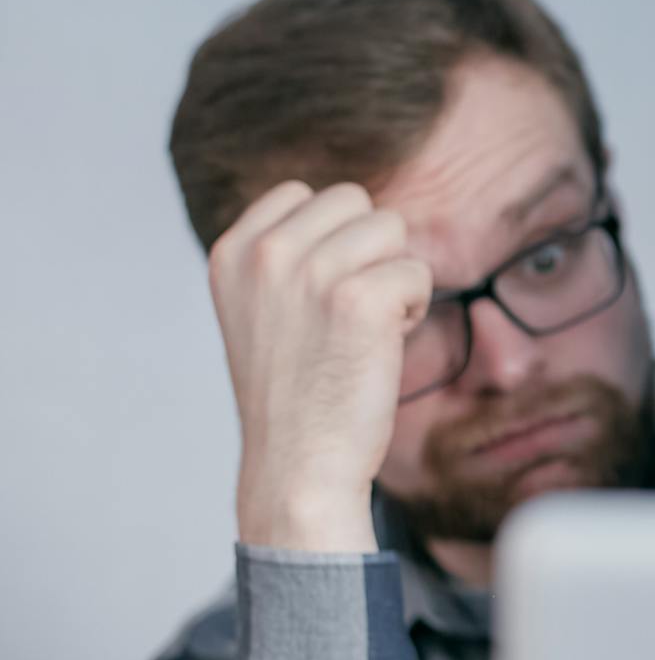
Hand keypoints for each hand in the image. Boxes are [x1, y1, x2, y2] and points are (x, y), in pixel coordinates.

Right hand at [208, 181, 431, 551]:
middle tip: (347, 316)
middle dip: (368, 253)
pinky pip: (418, 271)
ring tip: (364, 329)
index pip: (305, 193)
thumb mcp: (262, 307)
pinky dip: (414, 308)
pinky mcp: (358, 298)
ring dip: (393, 277)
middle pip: (356, 203)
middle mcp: (264, 254)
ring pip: (392, 228)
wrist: (299, 467)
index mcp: (231, 251)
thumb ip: (287, 253)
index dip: (332, 240)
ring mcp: (309, 272)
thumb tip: (350, 210)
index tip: (318, 297)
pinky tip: (382, 347)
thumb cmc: (295, 392)